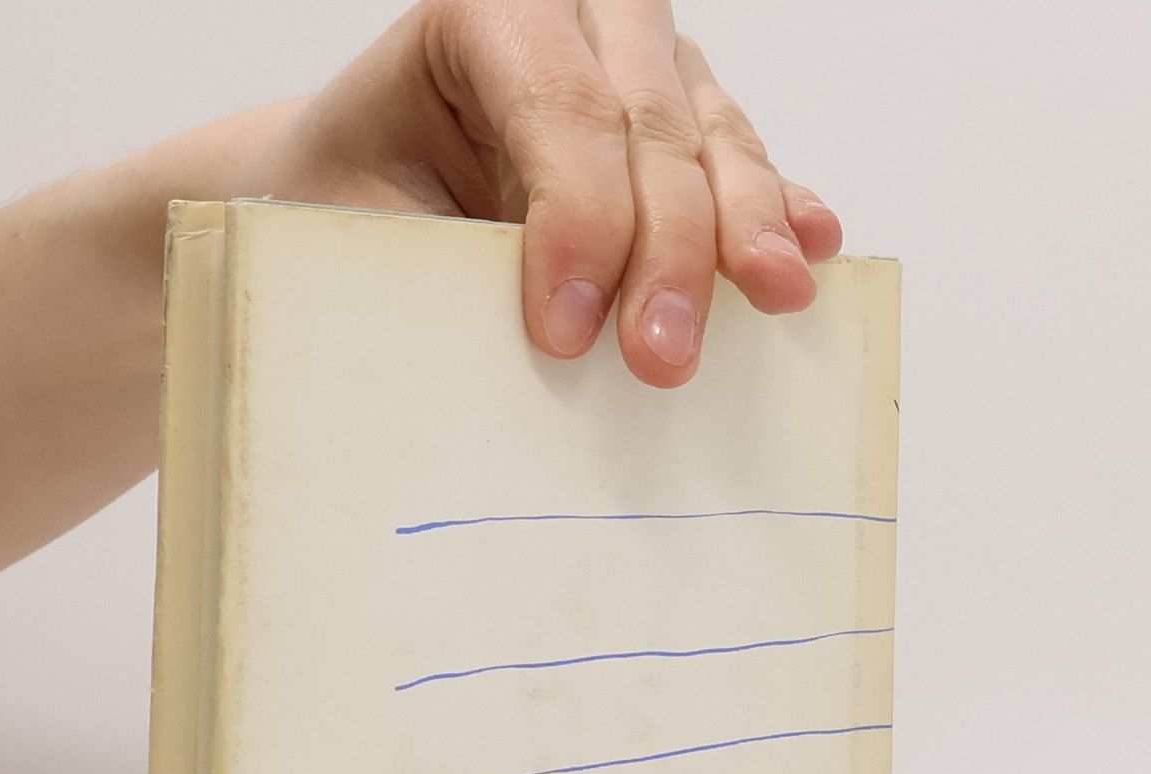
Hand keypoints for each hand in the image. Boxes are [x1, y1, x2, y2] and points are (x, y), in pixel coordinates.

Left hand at [264, 0, 842, 386]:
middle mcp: (572, 15)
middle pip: (649, 121)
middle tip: (661, 359)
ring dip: (743, 227)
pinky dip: (776, 207)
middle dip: (667, 247)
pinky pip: (740, 159)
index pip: (555, 102)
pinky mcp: (676, 124)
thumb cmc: (346, 204)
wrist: (341, 190)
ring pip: (709, 133)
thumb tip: (532, 361)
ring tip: (771, 299)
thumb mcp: (362, 230)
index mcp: (482, 11)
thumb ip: (441, 271)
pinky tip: (809, 246)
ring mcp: (637, 64)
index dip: (576, 217)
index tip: (564, 333)